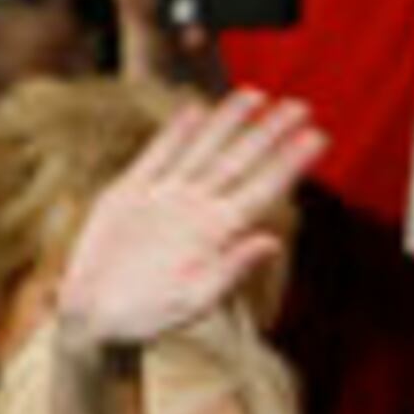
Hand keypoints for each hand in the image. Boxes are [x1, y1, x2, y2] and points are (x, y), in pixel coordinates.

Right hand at [53, 92, 326, 353]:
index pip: (262, 189)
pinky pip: (156, 157)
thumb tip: (273, 243)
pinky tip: (194, 109)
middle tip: (300, 105)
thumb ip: (232, 270)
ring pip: (202, 151)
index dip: (289, 162)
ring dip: (228, 122)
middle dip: (268, 133)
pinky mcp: (129, 195)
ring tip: (255, 94)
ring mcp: (163, 199)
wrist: (95, 319)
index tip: (318, 137)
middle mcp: (195, 209)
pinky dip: (174, 134)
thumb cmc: (150, 317)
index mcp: (216, 234)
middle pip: (238, 162)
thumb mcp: (195, 300)